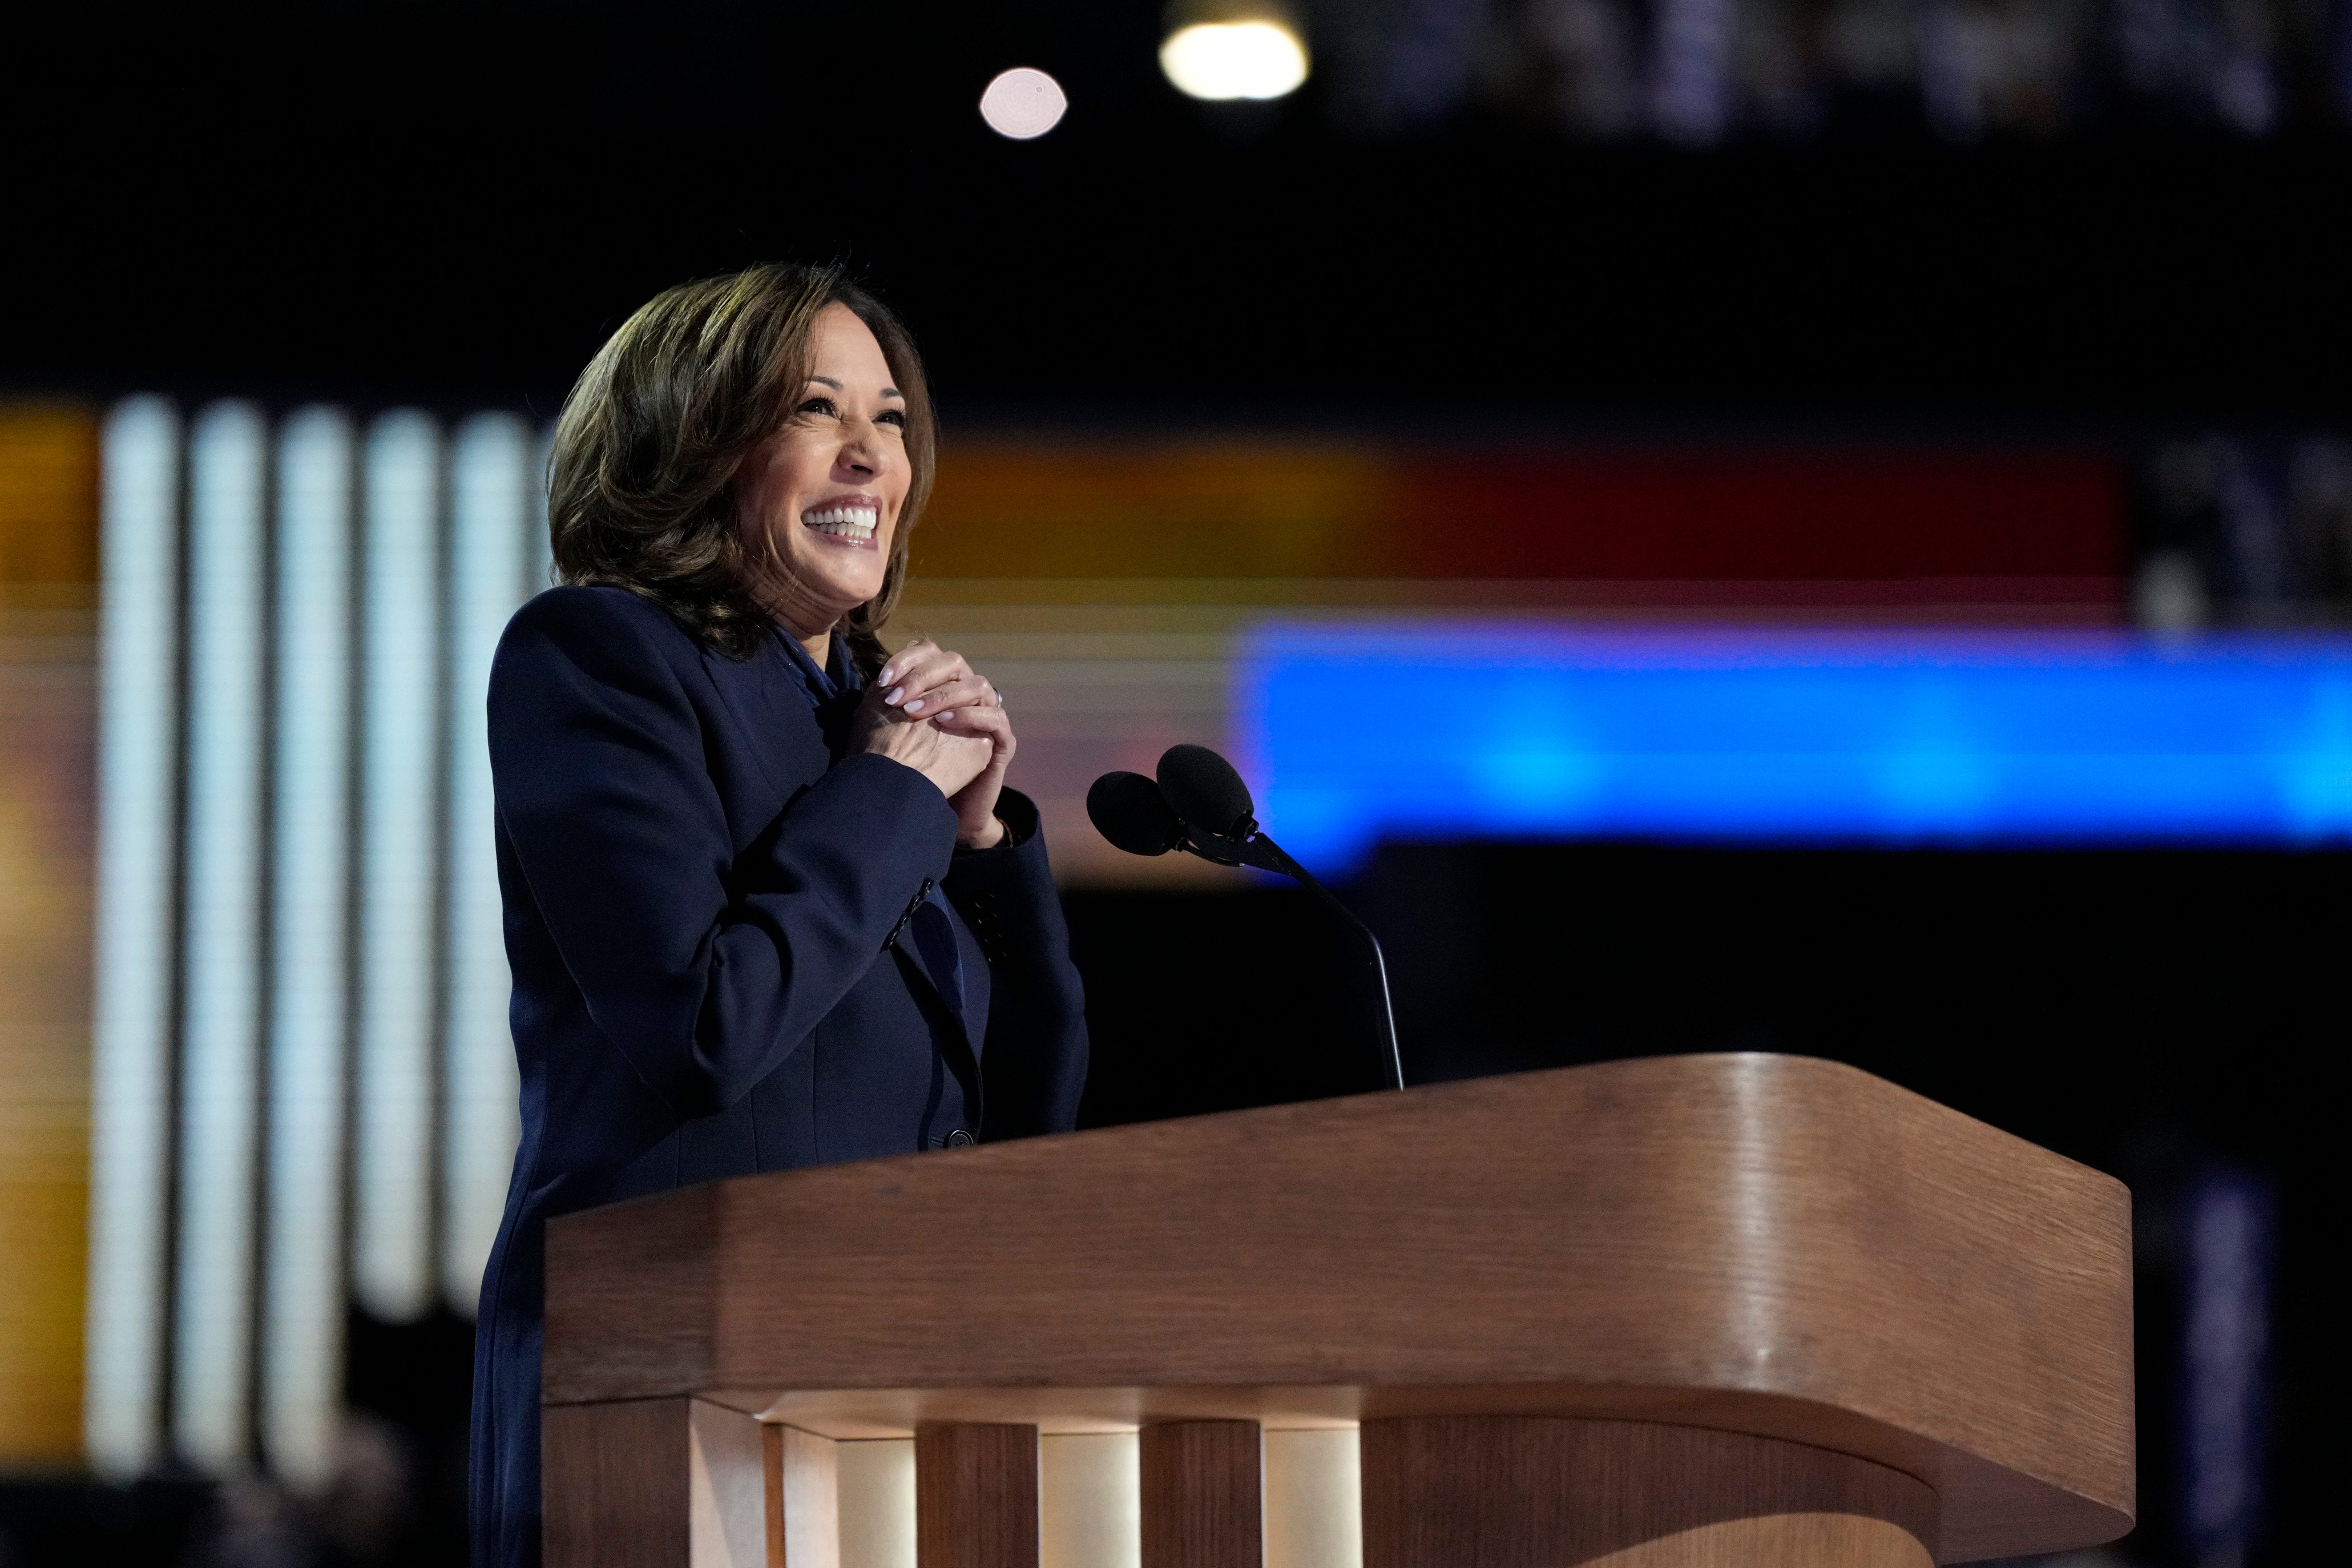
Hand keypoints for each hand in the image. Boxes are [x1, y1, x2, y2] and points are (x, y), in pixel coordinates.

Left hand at [856, 640, 1015, 846]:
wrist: (927, 808)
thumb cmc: (905, 769)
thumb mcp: (890, 731)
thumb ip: (886, 704)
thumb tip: (877, 681)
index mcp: (940, 685)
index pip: (930, 654)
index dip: (907, 660)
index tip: (883, 681)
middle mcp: (965, 695)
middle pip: (955, 662)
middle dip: (923, 676)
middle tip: (896, 698)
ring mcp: (986, 714)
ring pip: (978, 684)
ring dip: (944, 694)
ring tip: (915, 713)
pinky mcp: (1000, 740)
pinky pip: (995, 716)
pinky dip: (971, 715)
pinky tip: (944, 722)